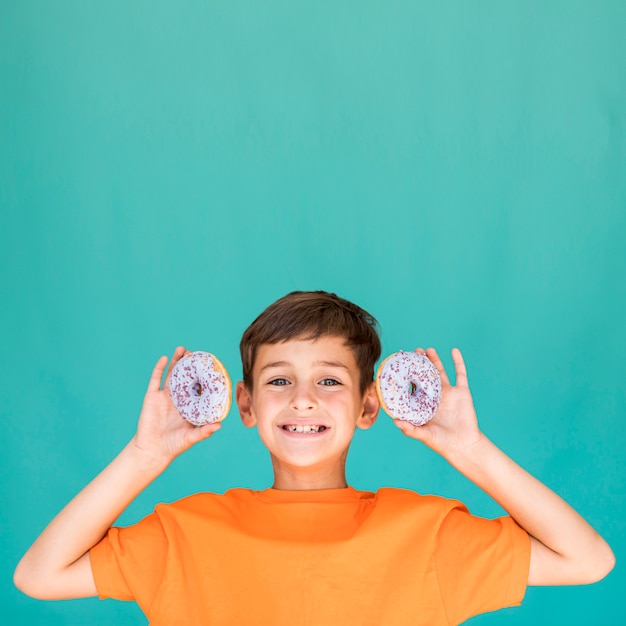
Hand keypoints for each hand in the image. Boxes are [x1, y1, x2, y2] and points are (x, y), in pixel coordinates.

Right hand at [132, 347, 221, 466]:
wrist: (151, 450)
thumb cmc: (173, 445)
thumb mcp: (191, 438)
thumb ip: (204, 432)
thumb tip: (219, 425)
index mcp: (189, 406)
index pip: (198, 388)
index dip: (204, 378)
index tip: (210, 367)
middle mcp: (178, 399)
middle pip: (185, 378)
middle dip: (190, 366)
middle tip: (196, 354)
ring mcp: (164, 396)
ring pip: (171, 375)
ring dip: (176, 362)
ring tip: (182, 349)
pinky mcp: (152, 396)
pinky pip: (155, 379)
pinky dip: (159, 368)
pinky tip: (164, 358)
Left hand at [394, 347, 483, 459]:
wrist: (464, 446)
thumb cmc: (442, 443)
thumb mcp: (424, 436)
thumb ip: (411, 430)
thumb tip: (395, 421)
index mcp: (423, 404)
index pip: (412, 387)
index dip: (406, 377)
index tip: (400, 366)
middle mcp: (434, 396)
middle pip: (425, 376)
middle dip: (420, 364)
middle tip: (414, 352)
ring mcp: (448, 393)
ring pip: (440, 372)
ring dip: (435, 360)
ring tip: (428, 350)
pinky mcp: (462, 392)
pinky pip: (460, 374)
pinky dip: (458, 362)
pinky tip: (453, 350)